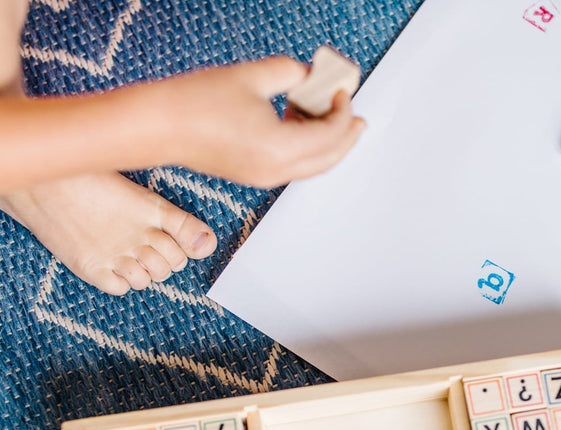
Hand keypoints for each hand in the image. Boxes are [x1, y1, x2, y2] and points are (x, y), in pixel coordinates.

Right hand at [158, 56, 365, 186]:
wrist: (156, 127)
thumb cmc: (195, 102)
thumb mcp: (252, 76)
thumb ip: (290, 73)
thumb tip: (310, 76)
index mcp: (279, 150)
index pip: (329, 134)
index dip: (342, 110)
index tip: (343, 88)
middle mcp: (275, 171)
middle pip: (327, 159)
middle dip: (346, 137)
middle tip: (358, 118)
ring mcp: (263, 178)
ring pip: (311, 166)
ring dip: (325, 143)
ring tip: (328, 113)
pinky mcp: (252, 175)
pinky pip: (291, 165)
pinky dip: (304, 147)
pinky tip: (298, 121)